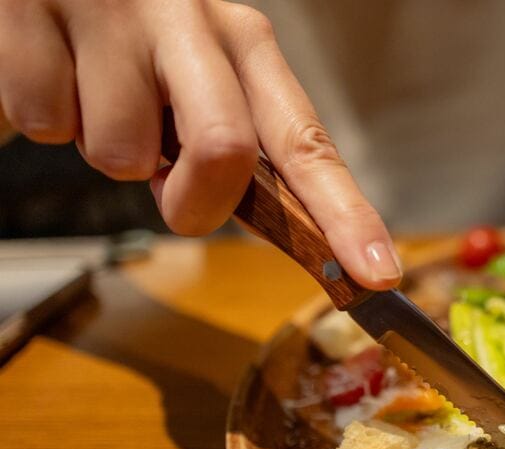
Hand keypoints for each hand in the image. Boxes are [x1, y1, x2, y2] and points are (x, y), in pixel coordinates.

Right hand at [0, 0, 400, 289]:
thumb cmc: (135, 39)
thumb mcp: (201, 75)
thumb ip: (235, 143)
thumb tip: (286, 230)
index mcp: (246, 43)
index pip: (309, 145)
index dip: (346, 217)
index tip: (377, 273)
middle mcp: (192, 21)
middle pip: (224, 152)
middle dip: (194, 202)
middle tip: (170, 188)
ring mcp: (114, 15)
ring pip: (117, 152)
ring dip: (105, 148)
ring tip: (97, 93)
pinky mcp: (33, 13)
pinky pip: (42, 120)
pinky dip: (45, 117)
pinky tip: (56, 71)